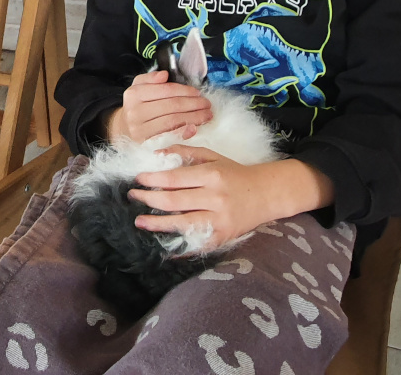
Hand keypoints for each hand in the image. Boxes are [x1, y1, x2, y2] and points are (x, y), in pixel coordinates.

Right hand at [106, 71, 211, 143]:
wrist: (124, 129)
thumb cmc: (137, 106)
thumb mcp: (139, 88)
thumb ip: (150, 78)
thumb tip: (164, 75)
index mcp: (134, 94)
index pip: (166, 90)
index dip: (185, 90)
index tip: (197, 92)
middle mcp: (135, 112)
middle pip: (172, 106)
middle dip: (194, 104)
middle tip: (207, 104)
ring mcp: (140, 130)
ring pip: (173, 121)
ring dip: (194, 117)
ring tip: (207, 115)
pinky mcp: (146, 144)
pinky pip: (169, 137)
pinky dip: (184, 133)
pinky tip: (194, 129)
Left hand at [128, 148, 335, 250]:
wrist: (267, 194)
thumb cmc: (235, 173)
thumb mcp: (213, 156)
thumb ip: (185, 153)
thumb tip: (157, 154)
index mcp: (211, 175)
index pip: (174, 178)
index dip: (152, 179)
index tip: (137, 179)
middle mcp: (215, 198)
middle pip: (174, 201)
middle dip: (148, 199)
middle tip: (132, 196)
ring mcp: (219, 220)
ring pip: (182, 224)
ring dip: (157, 223)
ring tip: (139, 221)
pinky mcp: (223, 237)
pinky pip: (197, 243)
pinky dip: (179, 246)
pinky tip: (163, 246)